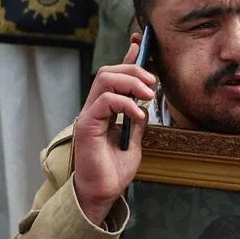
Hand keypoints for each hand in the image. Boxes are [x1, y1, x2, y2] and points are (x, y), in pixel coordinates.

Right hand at [72, 40, 156, 225]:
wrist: (104, 192)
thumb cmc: (115, 170)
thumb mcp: (134, 139)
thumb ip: (136, 118)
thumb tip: (146, 99)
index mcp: (105, 109)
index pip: (114, 76)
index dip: (128, 59)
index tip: (143, 46)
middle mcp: (94, 108)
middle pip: (108, 71)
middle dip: (133, 69)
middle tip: (153, 82)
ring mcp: (88, 114)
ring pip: (104, 79)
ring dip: (130, 81)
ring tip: (148, 95)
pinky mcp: (86, 125)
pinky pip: (105, 101)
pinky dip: (125, 103)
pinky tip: (138, 114)